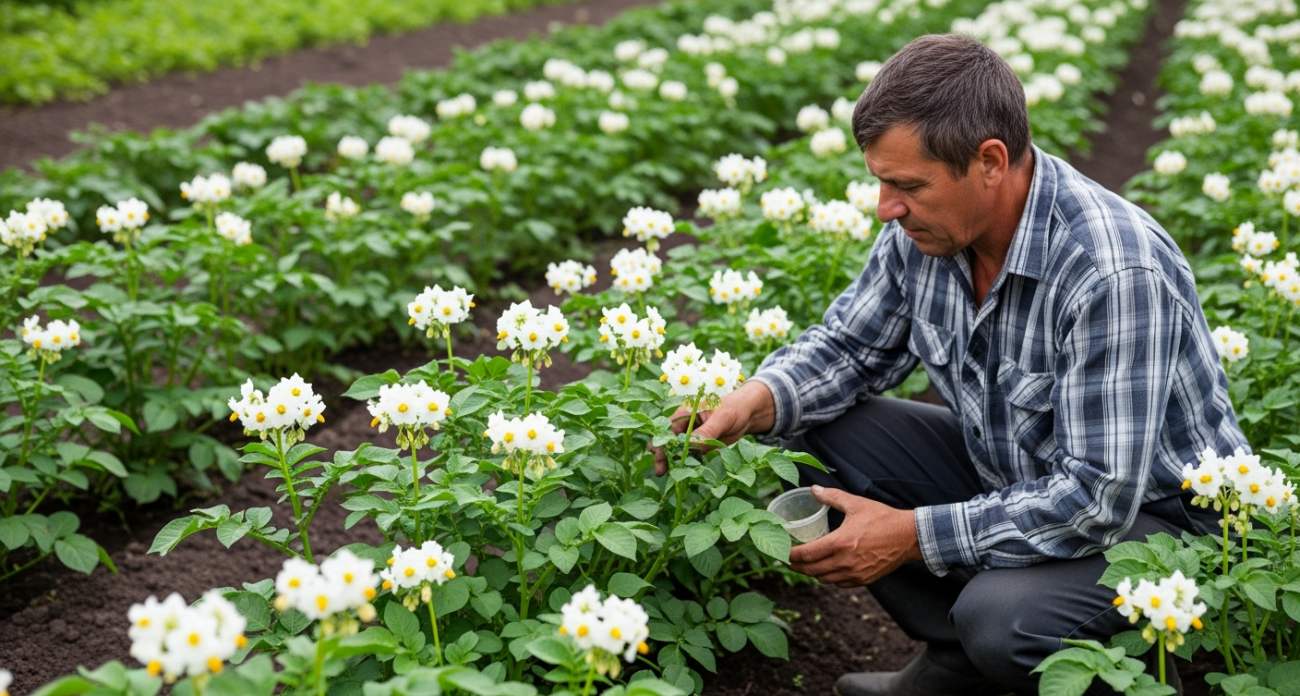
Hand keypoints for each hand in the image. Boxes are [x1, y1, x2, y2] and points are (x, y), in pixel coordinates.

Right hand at [651, 381, 775, 475]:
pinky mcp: (702, 446)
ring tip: (667, 475)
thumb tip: (692, 447)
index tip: (659, 456)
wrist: (749, 413)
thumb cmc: (734, 408)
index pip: (669, 429)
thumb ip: (707, 432)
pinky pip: (692, 456)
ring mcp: (694, 437)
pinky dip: (688, 464)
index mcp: (686, 413)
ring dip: (674, 462)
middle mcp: (687, 425)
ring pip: (679, 450)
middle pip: (670, 441)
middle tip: (660, 471)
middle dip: (663, 455)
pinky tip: (685, 473)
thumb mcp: (721, 419)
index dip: (662, 442)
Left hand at [788, 485, 921, 587]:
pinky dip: (829, 578)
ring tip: (806, 564)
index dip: (790, 555)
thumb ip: (831, 497)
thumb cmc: (883, 518)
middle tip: (787, 561)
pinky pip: (839, 583)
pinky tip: (827, 569)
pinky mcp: (864, 580)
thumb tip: (813, 489)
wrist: (909, 537)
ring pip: (824, 579)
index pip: (806, 554)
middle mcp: (845, 562)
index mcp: (841, 543)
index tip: (782, 552)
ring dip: (812, 573)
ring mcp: (855, 574)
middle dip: (796, 567)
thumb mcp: (856, 504)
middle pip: (811, 570)